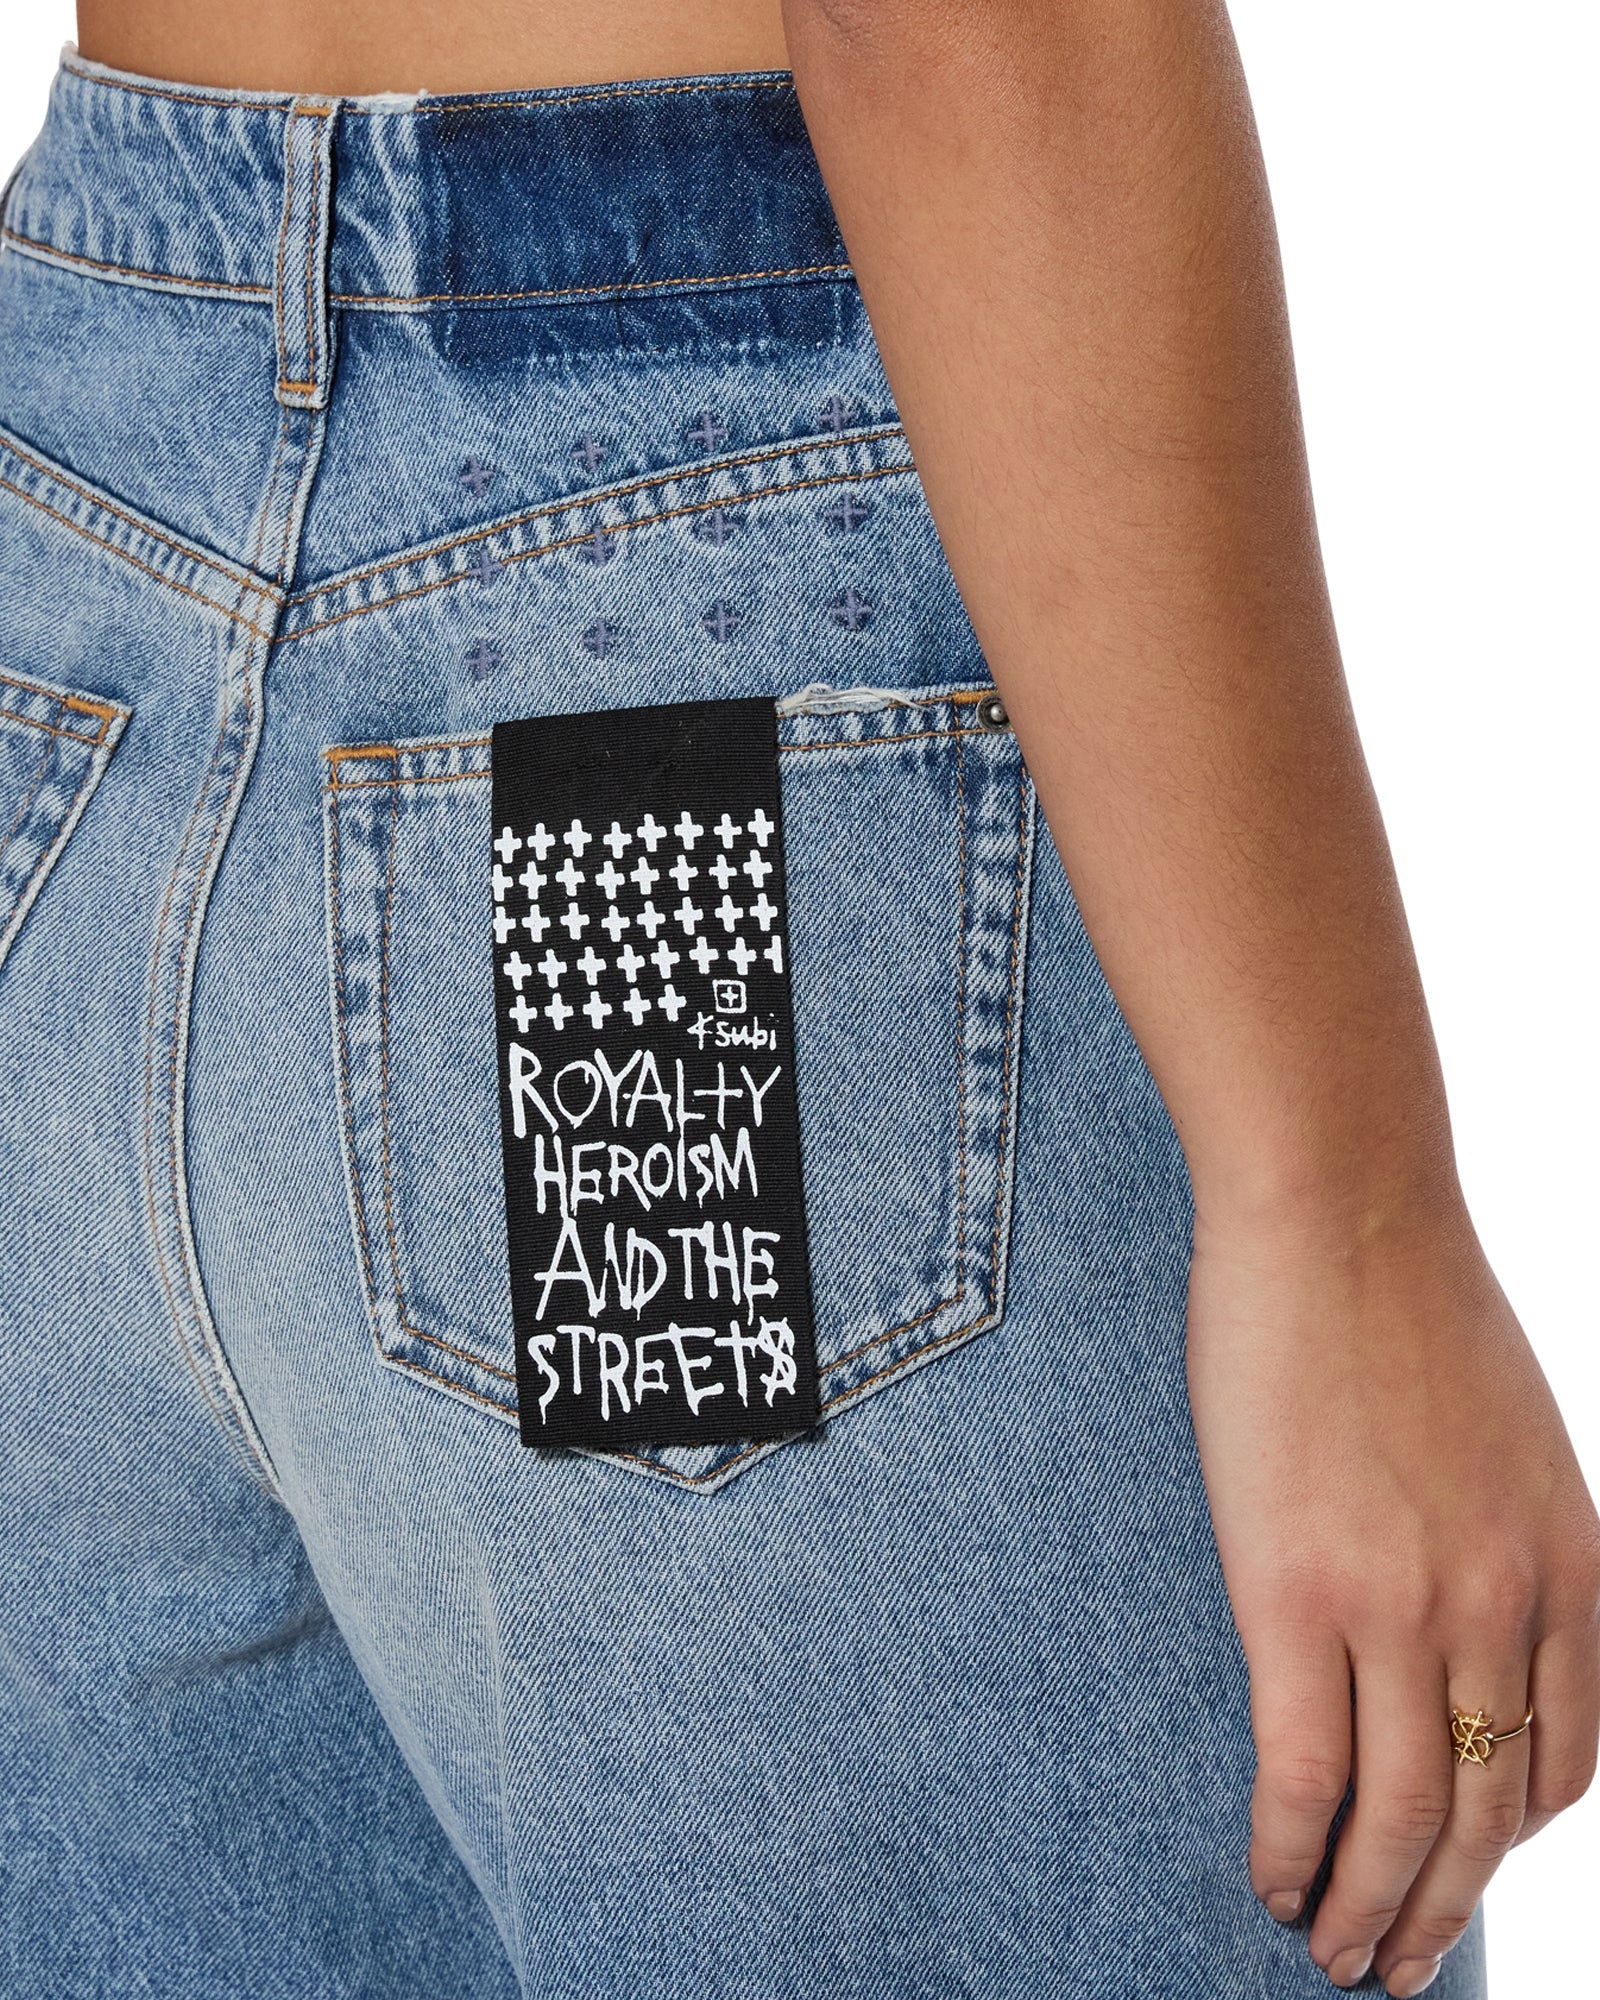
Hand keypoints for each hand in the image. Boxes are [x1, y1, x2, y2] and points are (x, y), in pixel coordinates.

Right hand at [1186, 1195, 1599, 1995]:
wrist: (1338, 1213)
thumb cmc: (1405, 1302)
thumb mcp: (1514, 1438)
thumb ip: (1512, 1541)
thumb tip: (1462, 1618)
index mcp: (1574, 1571)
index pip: (1568, 1763)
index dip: (1510, 1840)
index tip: (1461, 1869)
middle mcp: (1509, 1609)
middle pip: (1487, 1817)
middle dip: (1440, 1911)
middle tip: (1392, 1966)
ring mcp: (1406, 1606)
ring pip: (1403, 1817)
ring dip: (1368, 1908)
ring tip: (1331, 1953)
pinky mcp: (1298, 1592)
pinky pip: (1304, 1768)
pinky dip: (1292, 1847)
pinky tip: (1270, 1878)